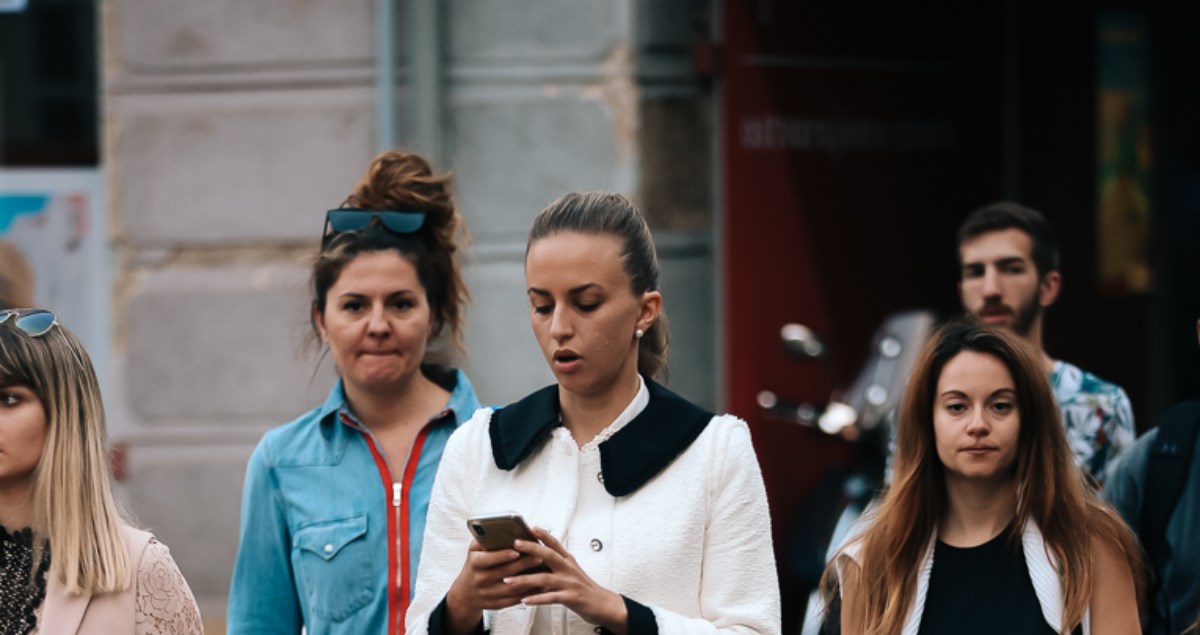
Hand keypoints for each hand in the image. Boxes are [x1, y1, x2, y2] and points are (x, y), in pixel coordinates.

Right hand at [444, 540, 547, 633]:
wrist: (466, 592)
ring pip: (511, 588)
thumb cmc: (476, 564)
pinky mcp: (495, 605)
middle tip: (539, 557)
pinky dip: (528, 593)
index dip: (501, 556)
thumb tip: (501, 528)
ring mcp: (487, 594)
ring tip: (544, 571)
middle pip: (504, 573)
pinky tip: (540, 586)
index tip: (516, 551)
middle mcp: (480, 580)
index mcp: (474, 564)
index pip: (487, 559)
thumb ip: (484, 538)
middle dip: (523, 565)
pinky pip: (514, 600)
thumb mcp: (474, 550)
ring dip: (529, 580)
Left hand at [504, 527, 628, 633]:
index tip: (530, 526)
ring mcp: (569, 583)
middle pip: (549, 555)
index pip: (555, 543)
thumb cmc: (584, 588)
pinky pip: (550, 598)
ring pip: (545, 578)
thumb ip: (555, 564)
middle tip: (516, 544)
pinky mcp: (570, 597)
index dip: (543, 534)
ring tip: (508, 580)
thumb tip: (535, 558)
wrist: (602, 604)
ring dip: (524, 579)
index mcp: (568, 561)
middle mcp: (568, 569)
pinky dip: (536, 599)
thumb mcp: (571, 571)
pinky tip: (524, 600)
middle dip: (531, 548)